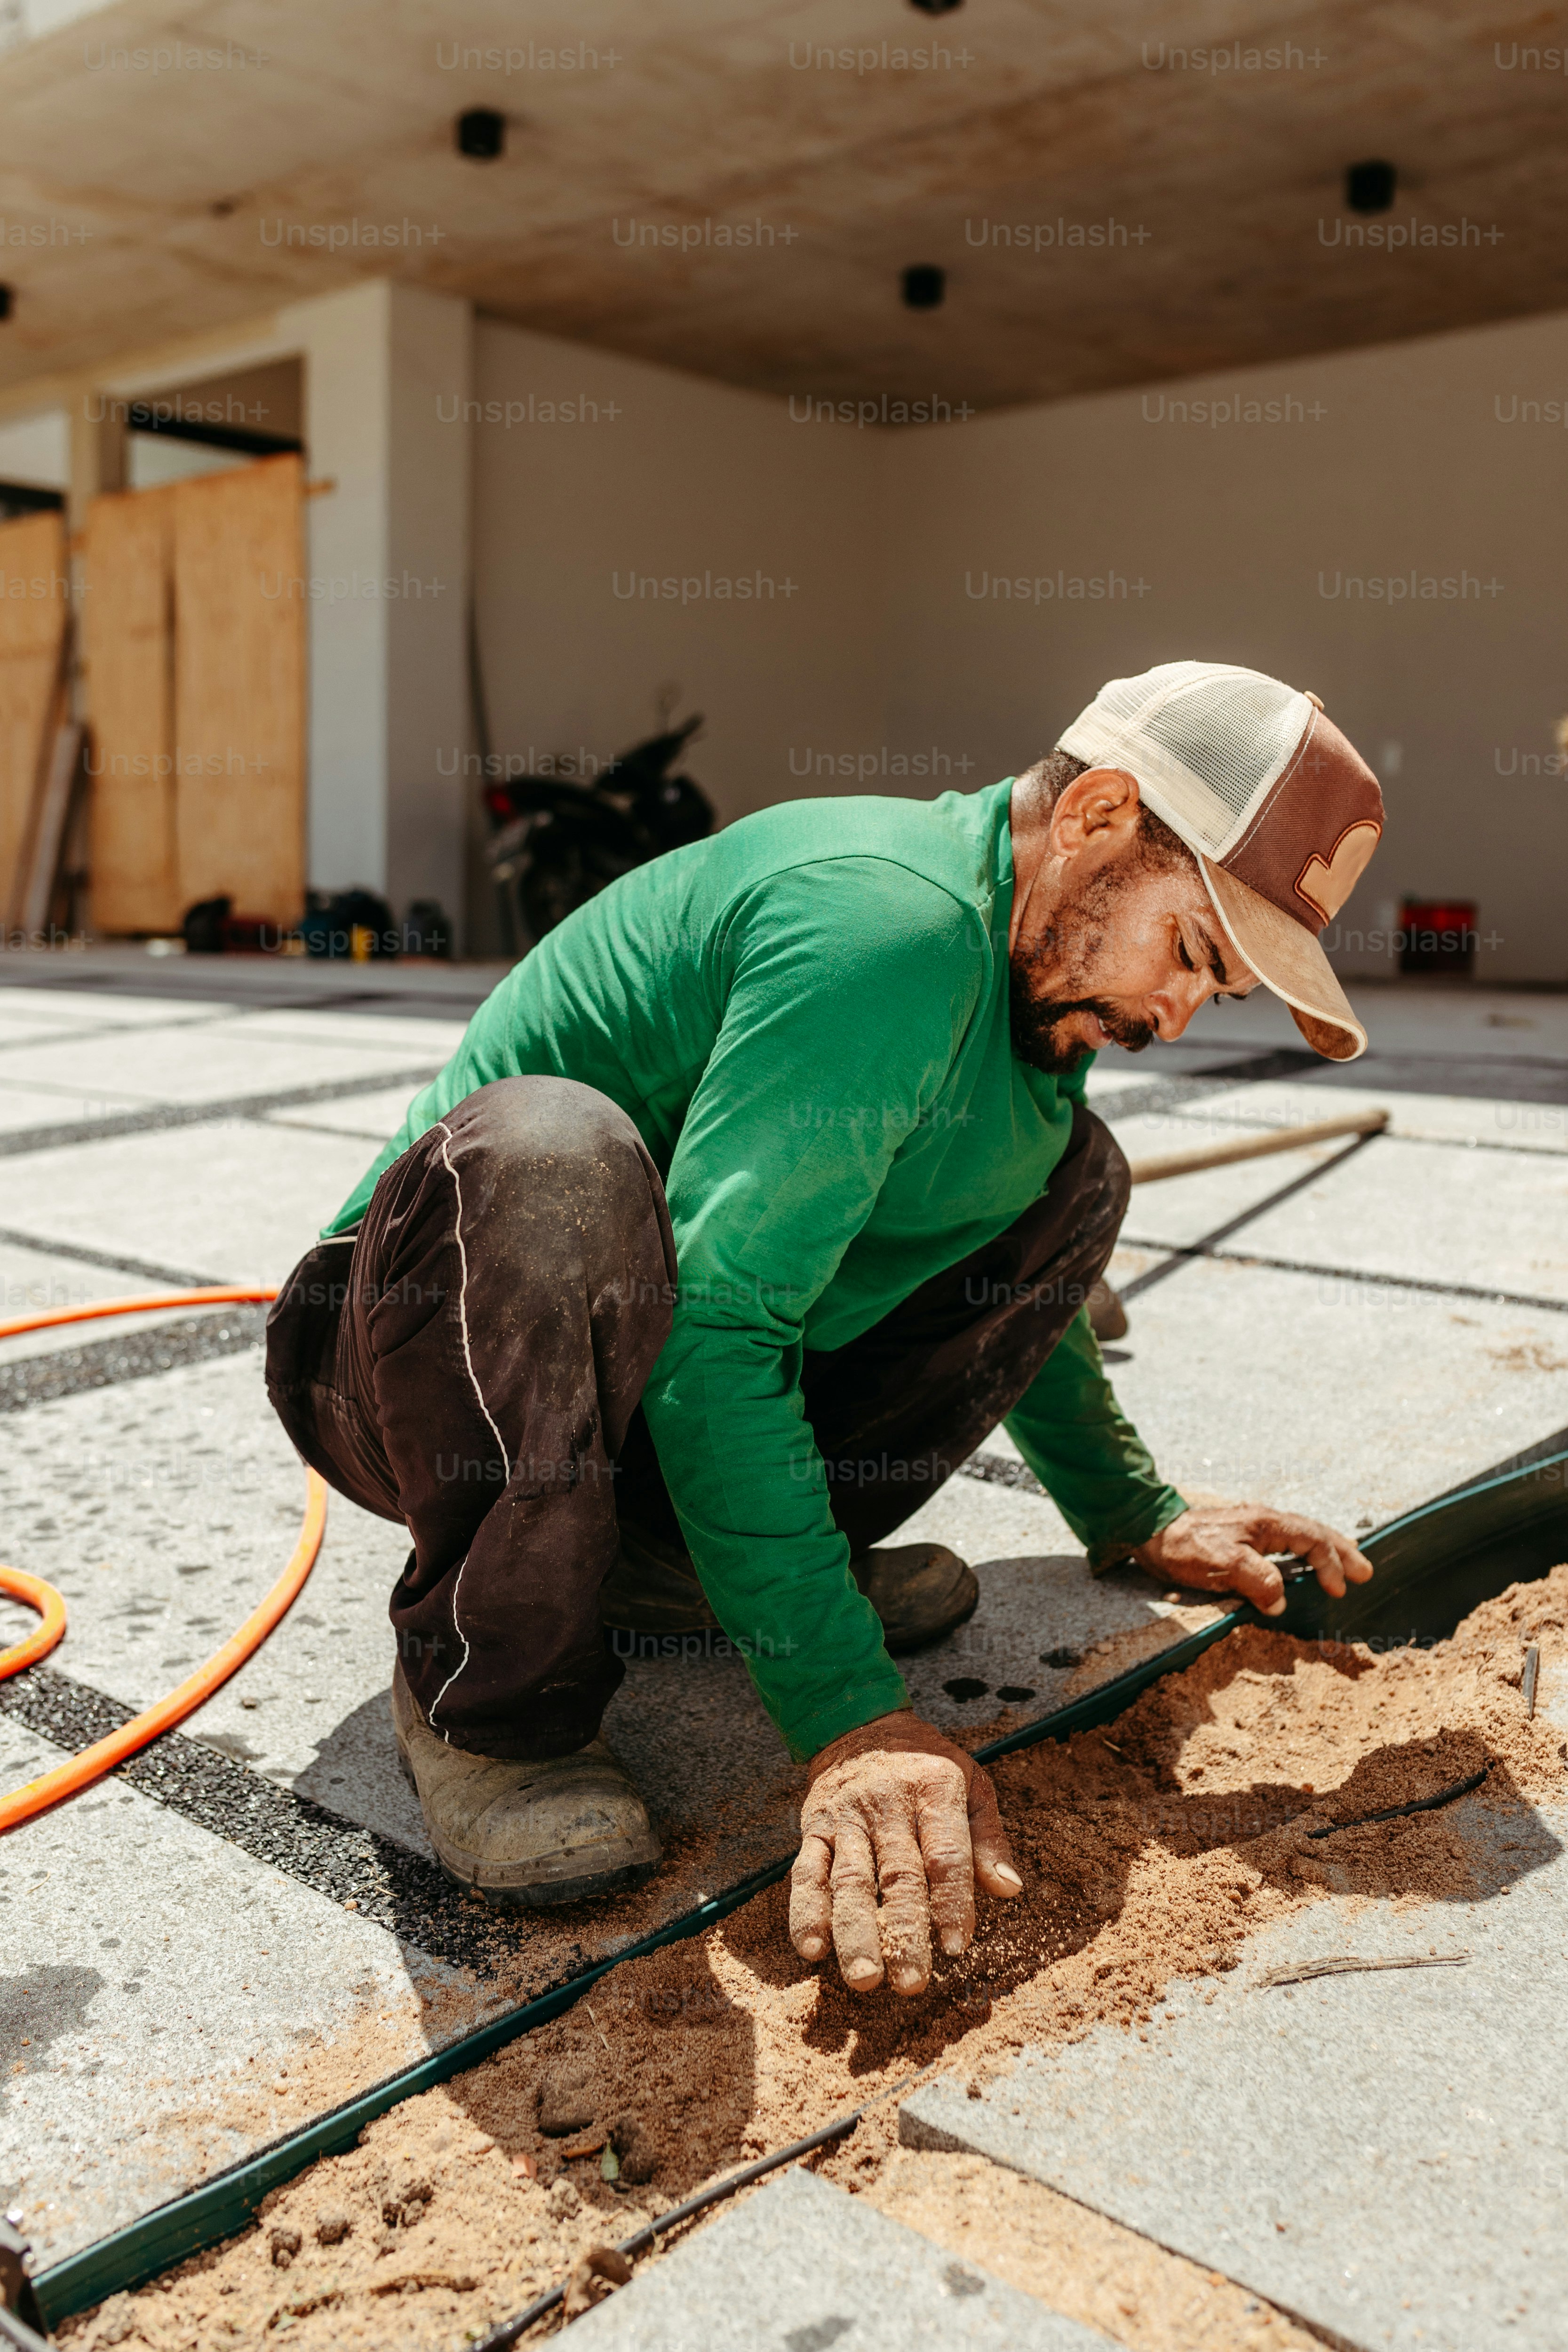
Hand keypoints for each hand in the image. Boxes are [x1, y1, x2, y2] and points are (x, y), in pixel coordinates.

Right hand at [790, 1710, 1020, 1996]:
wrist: (860, 1725)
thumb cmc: (926, 1765)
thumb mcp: (972, 1784)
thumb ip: (989, 1838)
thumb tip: (1009, 1890)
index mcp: (934, 1791)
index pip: (945, 1855)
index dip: (951, 1902)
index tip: (954, 1948)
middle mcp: (888, 1805)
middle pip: (897, 1876)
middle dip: (903, 1932)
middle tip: (910, 1983)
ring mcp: (847, 1819)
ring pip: (849, 1880)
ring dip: (855, 1932)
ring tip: (864, 1979)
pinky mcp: (814, 1830)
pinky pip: (806, 1873)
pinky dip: (805, 1912)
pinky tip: (811, 1950)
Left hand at [1132, 1502, 1372, 1617]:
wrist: (1150, 1531)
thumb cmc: (1185, 1547)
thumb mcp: (1223, 1565)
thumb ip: (1258, 1581)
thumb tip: (1281, 1602)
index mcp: (1266, 1524)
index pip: (1311, 1540)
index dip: (1330, 1563)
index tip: (1338, 1589)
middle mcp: (1264, 1521)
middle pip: (1314, 1533)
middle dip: (1341, 1551)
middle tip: (1365, 1571)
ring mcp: (1253, 1528)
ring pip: (1300, 1536)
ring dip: (1325, 1551)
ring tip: (1345, 1566)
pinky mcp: (1241, 1538)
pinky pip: (1284, 1543)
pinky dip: (1303, 1553)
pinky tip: (1303, 1565)